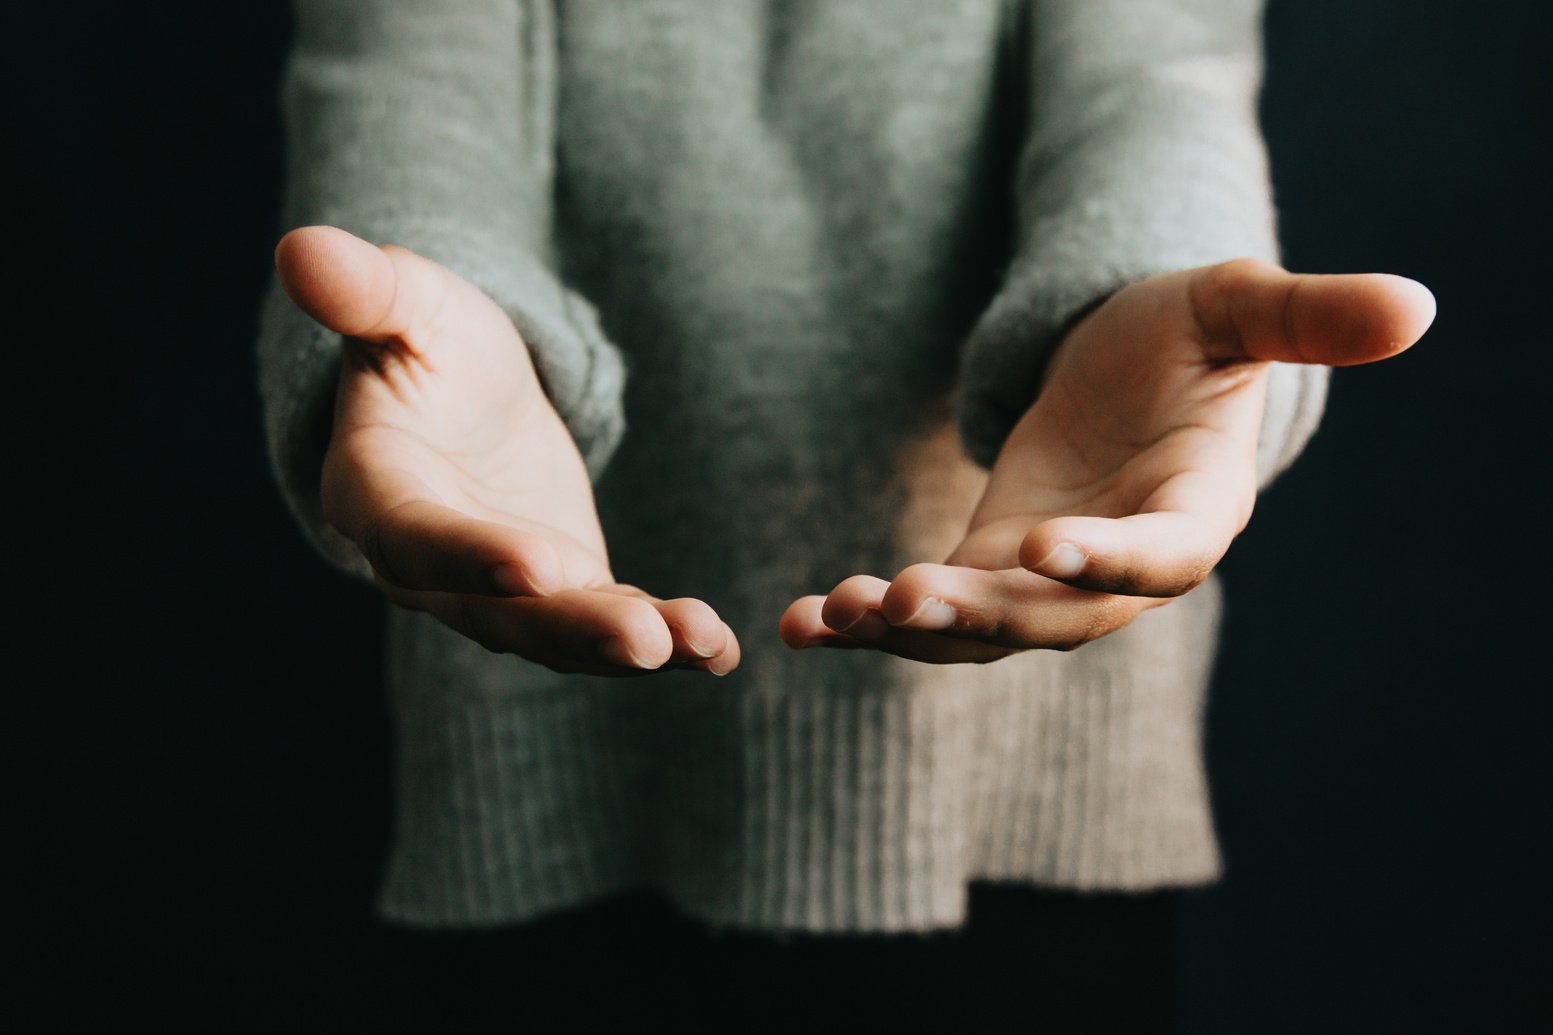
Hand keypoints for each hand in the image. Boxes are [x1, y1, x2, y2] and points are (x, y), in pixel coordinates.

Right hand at [275, 226, 739, 675]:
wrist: (471, 388)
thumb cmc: (430, 339)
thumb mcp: (408, 304)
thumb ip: (364, 290)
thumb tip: (299, 247)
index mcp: (378, 493)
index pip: (418, 538)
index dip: (473, 557)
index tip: (543, 567)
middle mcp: (431, 564)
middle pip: (497, 613)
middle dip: (573, 628)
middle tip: (646, 641)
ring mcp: (498, 590)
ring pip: (558, 633)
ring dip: (627, 645)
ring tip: (703, 642)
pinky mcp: (559, 592)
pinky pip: (606, 624)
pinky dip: (663, 643)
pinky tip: (720, 650)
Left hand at [780, 258, 1434, 662]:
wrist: (1126, 361)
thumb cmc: (1187, 330)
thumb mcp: (1235, 305)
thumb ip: (1307, 313)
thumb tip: (1419, 306)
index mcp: (1195, 514)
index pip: (1161, 556)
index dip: (1112, 559)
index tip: (1049, 544)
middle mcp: (1120, 571)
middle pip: (1055, 617)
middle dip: (980, 614)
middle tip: (902, 598)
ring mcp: (1048, 581)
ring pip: (981, 631)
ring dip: (910, 630)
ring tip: (833, 613)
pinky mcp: (986, 570)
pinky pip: (929, 609)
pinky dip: (869, 620)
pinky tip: (801, 621)